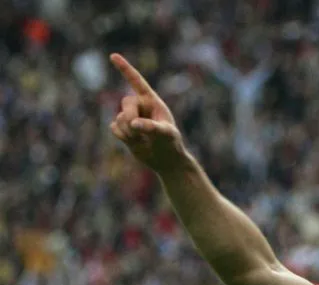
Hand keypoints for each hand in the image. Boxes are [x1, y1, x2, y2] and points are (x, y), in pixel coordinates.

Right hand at [108, 53, 186, 172]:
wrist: (165, 160)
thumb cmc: (171, 143)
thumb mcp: (166, 134)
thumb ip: (151, 127)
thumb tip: (133, 124)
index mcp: (152, 101)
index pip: (137, 82)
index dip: (125, 69)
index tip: (113, 56)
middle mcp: (140, 106)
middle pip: (126, 102)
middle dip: (130, 117)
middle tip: (138, 130)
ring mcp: (130, 117)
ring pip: (119, 118)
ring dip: (129, 132)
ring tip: (142, 139)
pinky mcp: (122, 129)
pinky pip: (113, 128)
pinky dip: (122, 137)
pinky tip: (133, 142)